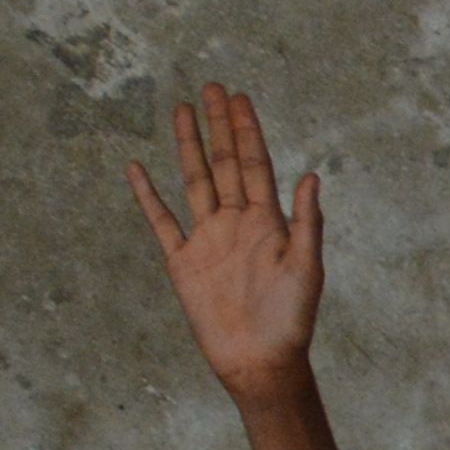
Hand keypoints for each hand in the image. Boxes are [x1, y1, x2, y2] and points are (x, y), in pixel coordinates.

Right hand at [125, 84, 322, 396]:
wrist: (260, 361)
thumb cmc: (291, 321)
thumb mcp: (306, 270)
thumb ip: (307, 223)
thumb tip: (311, 175)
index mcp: (268, 223)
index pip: (257, 164)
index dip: (248, 130)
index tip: (240, 98)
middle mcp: (237, 224)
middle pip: (225, 163)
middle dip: (220, 126)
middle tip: (213, 87)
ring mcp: (208, 239)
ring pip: (195, 181)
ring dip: (189, 146)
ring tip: (182, 109)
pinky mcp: (183, 261)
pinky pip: (161, 220)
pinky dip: (148, 195)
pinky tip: (138, 168)